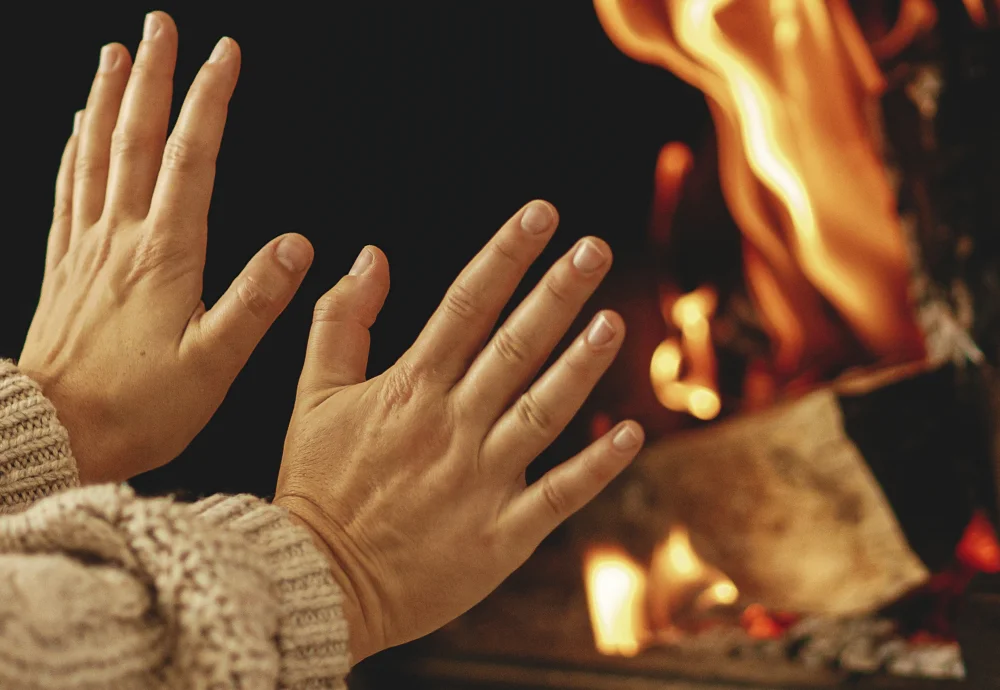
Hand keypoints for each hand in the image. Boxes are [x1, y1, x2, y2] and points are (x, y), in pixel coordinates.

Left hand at [19, 13, 312, 482]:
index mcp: (165, 253)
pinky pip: (68, 191)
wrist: (55, 434)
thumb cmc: (138, 405)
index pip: (192, 156)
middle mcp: (121, 238)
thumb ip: (257, 299)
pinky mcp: (65, 267)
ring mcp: (87, 248)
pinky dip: (73, 150)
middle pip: (136, 137)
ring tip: (115, 55)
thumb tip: (298, 246)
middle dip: (152, 76)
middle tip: (160, 27)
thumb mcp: (216, 361)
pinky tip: (76, 130)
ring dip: (107, 98)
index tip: (224, 54)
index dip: (209, 99)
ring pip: (95, 153)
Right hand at [274, 201, 644, 661]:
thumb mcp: (311, 395)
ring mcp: (480, 480)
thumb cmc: (316, 485)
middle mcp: (451, 426)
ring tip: (615, 322)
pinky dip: (597, 465)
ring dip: (581, 366)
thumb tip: (371, 256)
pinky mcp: (501, 534)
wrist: (315, 581)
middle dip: (557, 292)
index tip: (542, 214)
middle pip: (514, 346)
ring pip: (543, 411)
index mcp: (410, 388)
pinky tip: (631, 432)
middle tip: (595, 248)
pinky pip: (560, 494)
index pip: (466, 305)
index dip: (506, 254)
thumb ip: (340, 321)